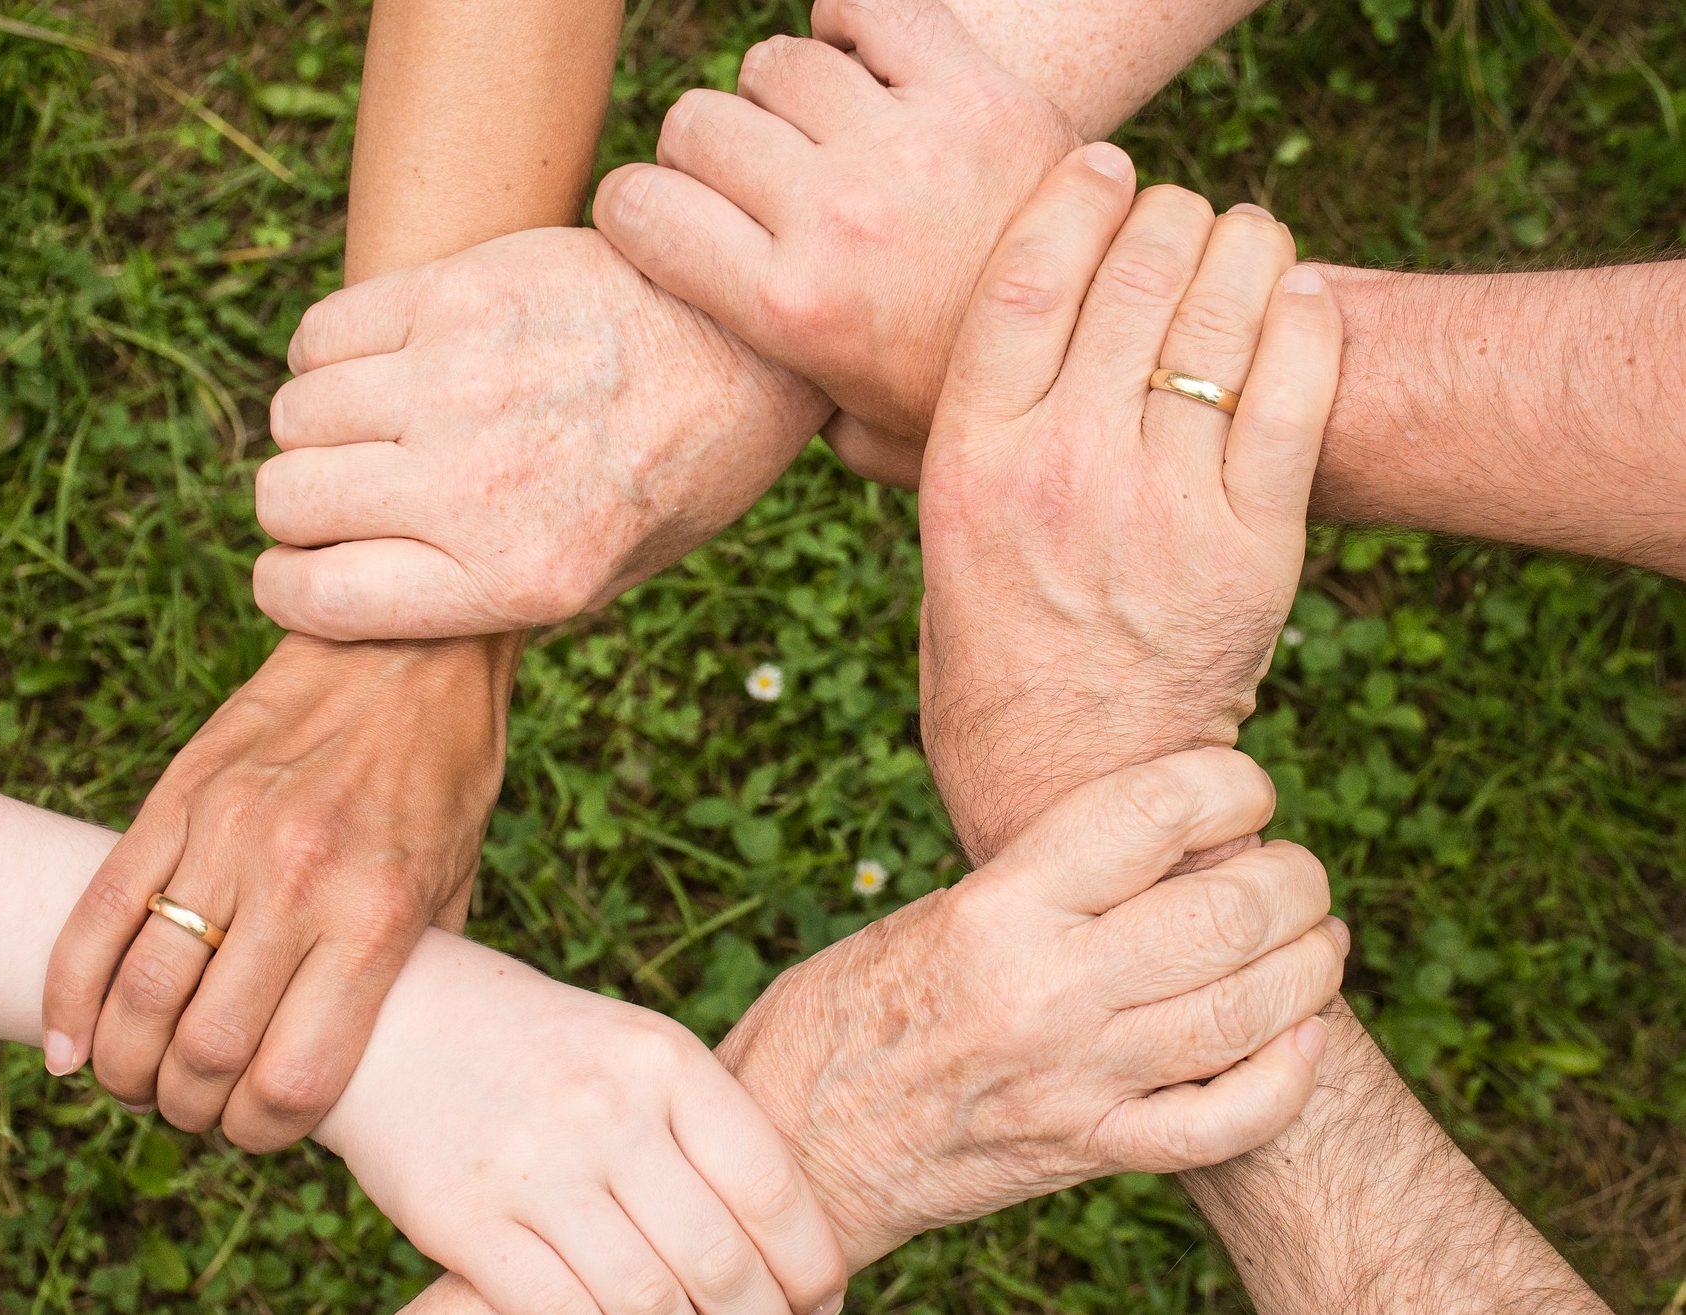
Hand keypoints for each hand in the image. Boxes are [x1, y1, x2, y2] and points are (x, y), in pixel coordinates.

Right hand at [41, 633, 511, 1150]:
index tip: (259, 1131)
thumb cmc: (445, 773)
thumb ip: (407, 973)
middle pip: (204, 1051)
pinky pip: (99, 912)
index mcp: (376, 915)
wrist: (409, 644)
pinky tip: (69, 1042)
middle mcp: (297, 881)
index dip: (263, 1133)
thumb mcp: (456, 882)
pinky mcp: (177, 797)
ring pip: (139, 992)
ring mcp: (227, 835)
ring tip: (136, 1079)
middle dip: (188, 1108)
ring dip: (124, 1064)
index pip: (292, 1077)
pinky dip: (68, 993)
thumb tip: (363, 1061)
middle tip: (193, 1110)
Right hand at [251, 227, 831, 639]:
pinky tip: (384, 363)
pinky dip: (328, 355)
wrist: (749, 345)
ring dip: (317, 427)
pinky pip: (321, 334)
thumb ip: (483, 595)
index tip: (301, 570)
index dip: (289, 587)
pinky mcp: (459, 293)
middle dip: (300, 507)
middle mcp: (478, 487)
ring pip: (295, 414)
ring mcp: (462, 383)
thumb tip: (357, 594)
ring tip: (375, 424)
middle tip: (348, 492)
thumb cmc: (677, 472)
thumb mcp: (604, 577)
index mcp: (518, 579)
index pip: (316, 598)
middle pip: (288, 500)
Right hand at [318, 933, 847, 1314]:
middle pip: (719, 1260)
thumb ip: (701, 1127)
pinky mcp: (465, 1221)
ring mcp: (535, 1167)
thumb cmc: (538, 1047)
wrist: (391, 1018)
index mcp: (663, 1059)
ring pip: (648, 1302)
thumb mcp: (632, 1051)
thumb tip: (786, 1239)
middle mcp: (607, 1110)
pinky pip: (560, 1314)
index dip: (812, 1267)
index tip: (821, 1303)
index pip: (771, 1188)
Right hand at [593, 0, 1076, 486]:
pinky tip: (863, 62)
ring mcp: (907, 147)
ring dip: (783, 96)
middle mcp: (836, 218)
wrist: (1110, 355)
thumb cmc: (968, 402)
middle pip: (698, 124)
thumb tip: (730, 386)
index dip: (635, 208)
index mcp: (790, 309)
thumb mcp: (861, 437)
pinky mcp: (976, 93)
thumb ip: (784, 404)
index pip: (638, 207)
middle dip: (705, 154)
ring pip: (775, 64)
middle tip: (751, 185)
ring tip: (819, 136)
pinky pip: (871, 6)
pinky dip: (853, 20)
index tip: (662, 220)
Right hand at [723, 750, 1342, 1263]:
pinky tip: (1301, 1040)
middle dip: (1294, 879)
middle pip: (1228, 912)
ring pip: (1250, 1012)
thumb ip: (1043, 884)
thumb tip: (1162, 844)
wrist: (794, 1144)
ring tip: (1317, 939)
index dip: (1230, 783)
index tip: (1245, 786)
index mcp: (996, 909)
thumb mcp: (933, 914)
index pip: (1153, 813)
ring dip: (1311, 966)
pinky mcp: (1089, 1152)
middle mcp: (1045, 990)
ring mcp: (1076, 1080)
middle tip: (1296, 871)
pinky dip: (1286, 1078)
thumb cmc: (848, 1010)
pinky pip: (1225, 1122)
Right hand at [915, 150, 1342, 861]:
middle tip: (1180, 213)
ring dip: (1243, 248)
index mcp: (970, 464)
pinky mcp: (1253, 547)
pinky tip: (1299, 298)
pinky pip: (1297, 392)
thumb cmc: (993, 670)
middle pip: (1131, 275)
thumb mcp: (937, 551)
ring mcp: (1163, 506)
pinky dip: (1306, 322)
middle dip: (1166, 215)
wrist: (1075, 792)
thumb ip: (948, 451)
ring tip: (1245, 238)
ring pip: (1220, 316)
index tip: (1102, 166)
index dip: (1072, 197)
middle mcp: (1062, 470)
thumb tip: (946, 356)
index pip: (1024, 278)